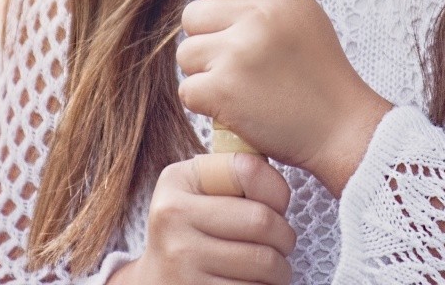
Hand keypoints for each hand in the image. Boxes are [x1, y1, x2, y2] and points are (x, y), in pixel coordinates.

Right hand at [111, 153, 294, 284]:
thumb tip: (280, 192)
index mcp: (176, 181)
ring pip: (264, 262)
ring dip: (281, 269)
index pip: (248, 170)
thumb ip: (238, 176)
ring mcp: (179, 260)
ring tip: (273, 267)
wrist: (159, 280)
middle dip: (286, 237)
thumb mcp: (204, 192)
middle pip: (262, 221)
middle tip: (283, 244)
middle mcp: (171, 217)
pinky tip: (255, 283)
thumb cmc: (195, 230)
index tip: (277, 207)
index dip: (278, 192)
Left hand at [176, 0, 395, 193]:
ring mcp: (238, 53)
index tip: (225, 4)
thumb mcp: (302, 11)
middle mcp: (258, 16)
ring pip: (186, 54)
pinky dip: (207, 104)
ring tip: (245, 84)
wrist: (340, 129)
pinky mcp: (222, 91)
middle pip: (192, 14)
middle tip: (245, 60)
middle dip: (210, 39)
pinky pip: (187, 90)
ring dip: (207, 73)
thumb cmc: (318, 69)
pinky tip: (239, 106)